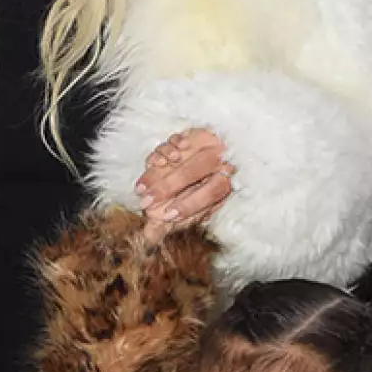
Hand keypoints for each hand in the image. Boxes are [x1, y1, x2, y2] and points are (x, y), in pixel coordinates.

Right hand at [136, 128, 232, 244]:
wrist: (216, 159)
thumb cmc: (204, 190)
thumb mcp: (197, 209)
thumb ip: (176, 221)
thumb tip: (151, 237)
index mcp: (227, 182)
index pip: (211, 193)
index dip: (189, 205)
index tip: (168, 215)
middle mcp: (221, 160)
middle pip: (192, 171)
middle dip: (166, 189)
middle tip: (145, 203)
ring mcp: (209, 143)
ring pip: (183, 154)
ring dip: (159, 171)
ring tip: (144, 186)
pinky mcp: (195, 134)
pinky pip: (178, 138)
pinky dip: (165, 150)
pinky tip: (159, 163)